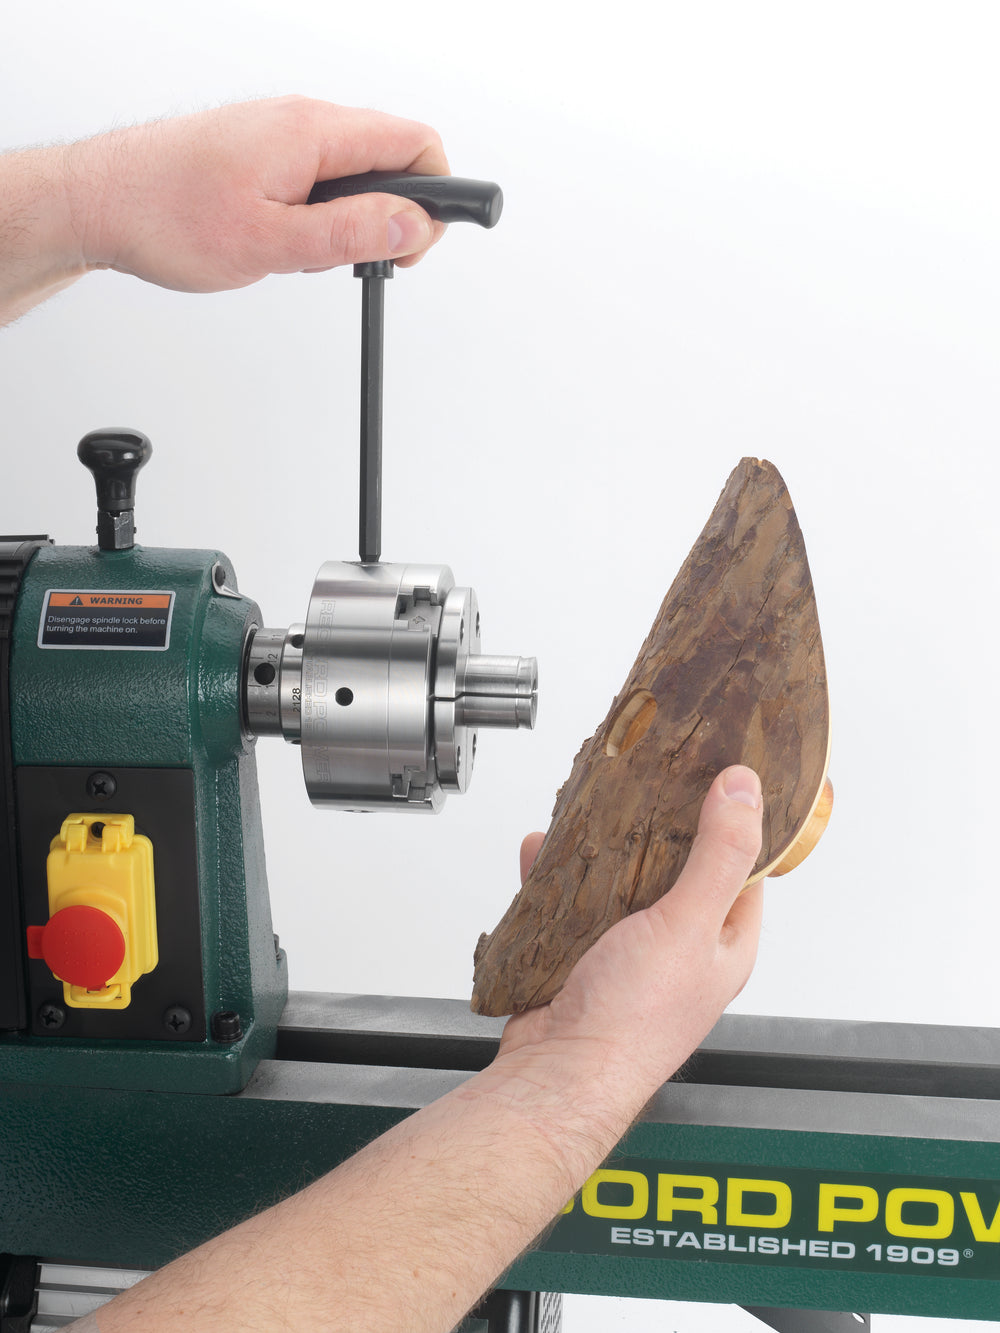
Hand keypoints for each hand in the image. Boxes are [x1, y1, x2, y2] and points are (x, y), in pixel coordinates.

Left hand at [71, 96, 448, 290]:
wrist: (97, 201)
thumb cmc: (165, 215)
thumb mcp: (270, 242)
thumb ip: (349, 234)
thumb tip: (412, 226)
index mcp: (311, 132)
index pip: (414, 144)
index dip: (434, 199)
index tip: (413, 247)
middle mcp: (300, 120)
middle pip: (392, 156)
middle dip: (395, 215)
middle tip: (363, 261)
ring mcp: (281, 132)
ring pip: (355, 171)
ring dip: (354, 220)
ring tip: (309, 256)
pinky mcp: (262, 149)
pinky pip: (319, 176)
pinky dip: (322, 213)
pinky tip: (288, 241)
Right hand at [489, 765, 763, 1165]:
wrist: (558, 1074)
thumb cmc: (632, 1022)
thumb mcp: (688, 923)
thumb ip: (719, 855)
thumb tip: (746, 790)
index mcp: (725, 943)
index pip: (744, 866)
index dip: (737, 818)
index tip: (721, 771)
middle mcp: (682, 948)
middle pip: (677, 866)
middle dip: (657, 824)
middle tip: (647, 777)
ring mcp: (631, 952)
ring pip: (621, 880)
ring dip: (603, 847)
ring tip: (591, 807)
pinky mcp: (583, 955)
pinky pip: (572, 901)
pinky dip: (557, 873)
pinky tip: (543, 851)